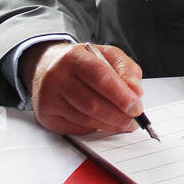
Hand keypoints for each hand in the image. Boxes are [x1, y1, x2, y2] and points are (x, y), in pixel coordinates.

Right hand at [19, 40, 145, 134]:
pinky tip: (102, 121)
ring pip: (86, 119)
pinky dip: (95, 127)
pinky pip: (77, 128)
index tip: (137, 107)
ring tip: (123, 122)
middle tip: (134, 121)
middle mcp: (57, 77)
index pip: (100, 78)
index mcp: (73, 57)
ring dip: (109, 124)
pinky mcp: (47, 116)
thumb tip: (136, 92)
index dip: (121, 95)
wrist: (46, 66)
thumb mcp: (107, 55)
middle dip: (119, 116)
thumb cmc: (81, 61)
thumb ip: (126, 70)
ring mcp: (49, 98)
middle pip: (93, 104)